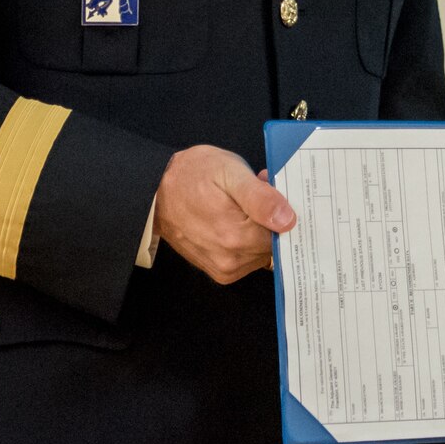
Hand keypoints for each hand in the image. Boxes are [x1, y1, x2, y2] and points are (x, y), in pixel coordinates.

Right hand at [153, 145, 294, 283]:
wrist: (156, 191)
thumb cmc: (193, 175)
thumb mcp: (230, 172)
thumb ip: (260, 197)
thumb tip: (287, 220)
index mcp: (236, 237)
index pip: (286, 235)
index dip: (285, 211)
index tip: (275, 195)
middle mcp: (230, 260)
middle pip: (274, 245)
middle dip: (272, 221)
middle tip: (258, 194)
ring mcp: (224, 269)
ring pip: (263, 253)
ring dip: (260, 230)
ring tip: (243, 204)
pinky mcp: (219, 271)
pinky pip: (249, 259)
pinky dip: (249, 240)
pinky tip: (236, 219)